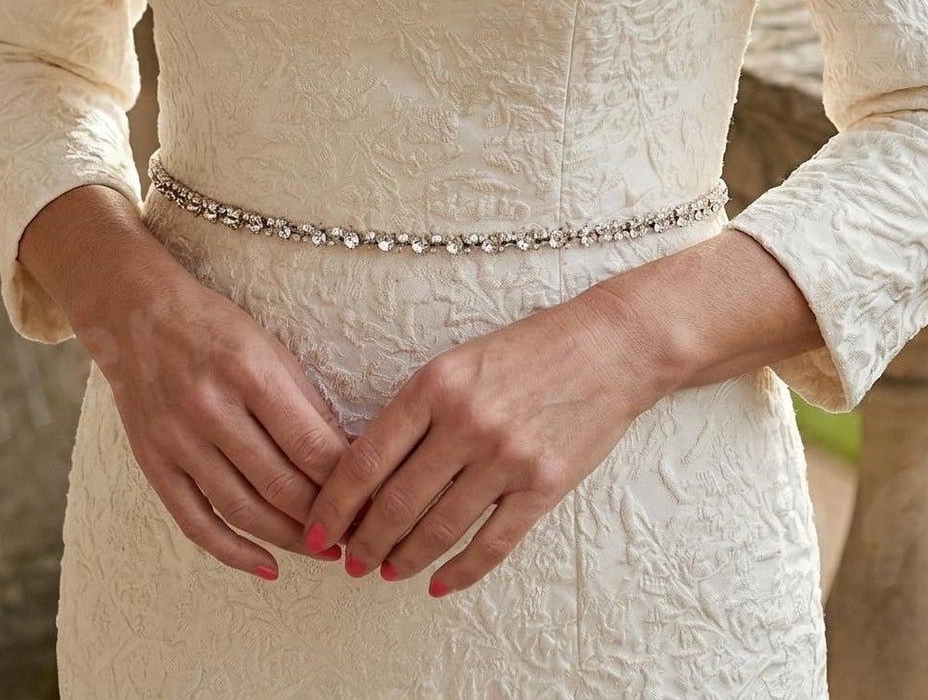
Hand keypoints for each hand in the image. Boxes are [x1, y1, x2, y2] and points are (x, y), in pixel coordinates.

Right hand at [75, 251, 355, 580]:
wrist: (138, 316)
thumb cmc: (216, 329)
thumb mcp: (271, 349)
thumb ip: (307, 405)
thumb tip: (351, 456)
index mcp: (249, 372)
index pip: (309, 445)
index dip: (345, 482)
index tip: (370, 499)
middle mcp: (211, 409)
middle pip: (280, 484)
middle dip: (324, 517)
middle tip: (354, 532)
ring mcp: (178, 440)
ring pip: (242, 510)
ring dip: (289, 539)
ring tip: (322, 551)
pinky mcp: (154, 463)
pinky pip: (196, 522)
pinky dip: (233, 552)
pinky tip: (267, 566)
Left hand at [296, 288, 662, 595]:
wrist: (609, 346)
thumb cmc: (529, 349)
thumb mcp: (460, 362)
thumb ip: (419, 410)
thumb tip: (369, 468)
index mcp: (435, 383)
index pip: (367, 457)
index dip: (336, 502)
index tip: (318, 527)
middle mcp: (466, 421)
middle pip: (397, 502)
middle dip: (364, 541)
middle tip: (348, 560)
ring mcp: (506, 456)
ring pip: (438, 528)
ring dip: (405, 558)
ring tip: (386, 570)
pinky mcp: (543, 485)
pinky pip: (492, 543)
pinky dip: (461, 571)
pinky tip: (440, 582)